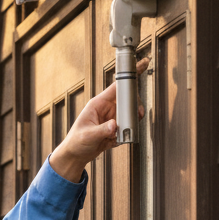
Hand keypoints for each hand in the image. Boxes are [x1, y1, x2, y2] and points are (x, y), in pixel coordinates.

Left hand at [49, 57, 149, 181]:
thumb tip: (115, 125)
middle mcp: (106, 108)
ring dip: (129, 124)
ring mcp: (111, 117)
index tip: (142, 64)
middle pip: (128, 100)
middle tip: (136, 117)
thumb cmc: (76, 142)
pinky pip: (127, 128)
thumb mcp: (88, 136)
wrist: (75, 155)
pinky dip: (125, 135)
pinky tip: (113, 141)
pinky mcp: (115, 127)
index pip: (117, 86)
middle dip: (134, 108)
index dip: (130, 75)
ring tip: (119, 135)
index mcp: (98, 104)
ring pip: (130, 114)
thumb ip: (102, 130)